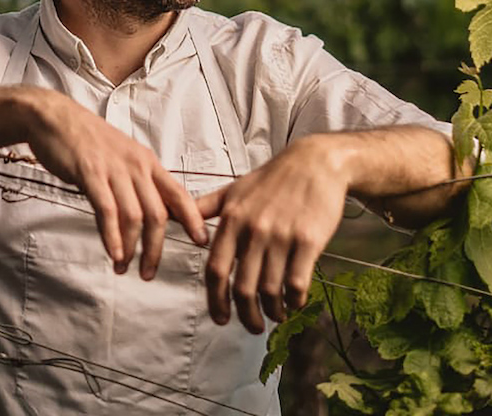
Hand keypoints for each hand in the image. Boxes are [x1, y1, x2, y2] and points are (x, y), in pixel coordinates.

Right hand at [23, 89, 208, 278]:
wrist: (56, 118)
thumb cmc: (88, 141)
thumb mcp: (123, 158)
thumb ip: (138, 184)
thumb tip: (153, 213)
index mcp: (148, 163)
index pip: (179, 194)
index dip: (193, 219)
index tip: (202, 242)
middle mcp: (136, 166)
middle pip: (158, 213)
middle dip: (155, 248)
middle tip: (149, 272)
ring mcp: (114, 169)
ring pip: (134, 216)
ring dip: (132, 247)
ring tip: (124, 268)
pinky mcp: (90, 173)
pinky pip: (106, 210)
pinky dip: (111, 236)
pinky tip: (112, 253)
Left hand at [196, 135, 348, 333]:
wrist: (314, 163)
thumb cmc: (271, 179)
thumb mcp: (234, 189)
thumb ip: (206, 207)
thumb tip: (176, 218)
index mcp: (232, 220)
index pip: (215, 270)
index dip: (215, 300)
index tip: (220, 317)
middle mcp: (253, 230)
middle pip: (242, 288)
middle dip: (246, 315)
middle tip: (251, 326)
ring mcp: (281, 236)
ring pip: (270, 290)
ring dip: (272, 311)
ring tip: (275, 316)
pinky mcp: (308, 240)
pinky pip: (297, 282)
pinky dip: (295, 299)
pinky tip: (295, 301)